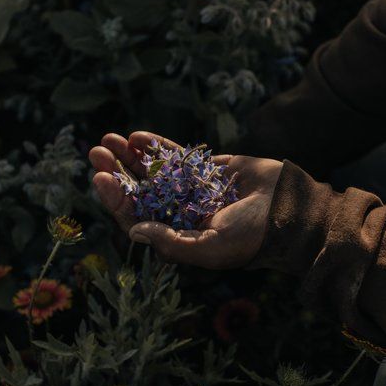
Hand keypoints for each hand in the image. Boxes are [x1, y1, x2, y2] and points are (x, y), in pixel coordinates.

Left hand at [89, 131, 282, 268]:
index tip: (102, 178)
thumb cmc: (252, 237)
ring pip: (154, 172)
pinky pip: (177, 158)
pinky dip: (157, 148)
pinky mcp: (207, 169)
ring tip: (110, 139)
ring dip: (131, 157)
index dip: (117, 199)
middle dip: (117, 172)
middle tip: (96, 151)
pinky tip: (138, 137)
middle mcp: (180, 214)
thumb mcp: (210, 248)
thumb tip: (134, 231)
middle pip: (139, 191)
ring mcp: (192, 190)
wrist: (289, 210)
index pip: (137, 218)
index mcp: (177, 236)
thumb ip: (172, 242)